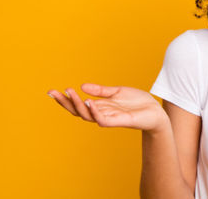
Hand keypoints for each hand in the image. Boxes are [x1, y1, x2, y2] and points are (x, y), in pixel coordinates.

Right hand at [47, 84, 168, 133]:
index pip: (78, 104)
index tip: (51, 91)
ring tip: (71, 93)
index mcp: (100, 106)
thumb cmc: (138, 103)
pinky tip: (89, 102)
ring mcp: (109, 119)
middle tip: (53, 92)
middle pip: (78, 111)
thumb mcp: (117, 92)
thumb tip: (82, 86)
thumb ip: (101, 91)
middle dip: (65, 102)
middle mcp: (102, 114)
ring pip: (88, 115)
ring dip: (78, 105)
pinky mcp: (119, 122)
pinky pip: (103, 119)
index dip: (65, 99)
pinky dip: (95, 112)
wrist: (156, 112)